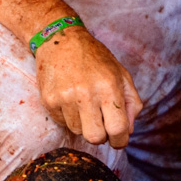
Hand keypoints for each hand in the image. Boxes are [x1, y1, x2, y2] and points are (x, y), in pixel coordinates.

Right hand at [35, 24, 142, 147]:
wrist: (59, 40)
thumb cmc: (94, 58)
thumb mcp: (121, 74)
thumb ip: (131, 103)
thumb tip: (128, 131)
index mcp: (108, 86)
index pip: (117, 129)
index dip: (120, 141)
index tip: (118, 140)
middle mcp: (86, 93)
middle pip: (95, 137)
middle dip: (101, 137)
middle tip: (101, 126)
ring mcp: (64, 98)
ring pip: (78, 131)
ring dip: (84, 124)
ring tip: (83, 104)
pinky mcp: (49, 100)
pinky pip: (63, 123)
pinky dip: (69, 117)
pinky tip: (70, 100)